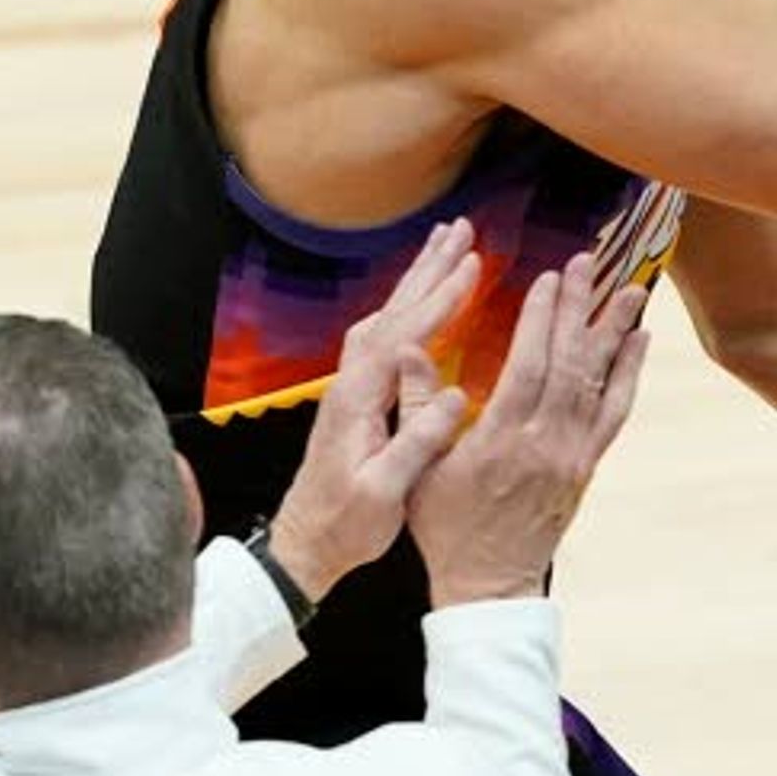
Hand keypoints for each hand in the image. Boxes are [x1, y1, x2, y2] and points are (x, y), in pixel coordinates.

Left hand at [264, 219, 483, 599]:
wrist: (305, 544)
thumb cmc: (344, 525)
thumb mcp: (383, 493)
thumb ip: (415, 442)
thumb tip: (458, 398)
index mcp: (359, 400)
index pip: (404, 336)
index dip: (440, 301)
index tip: (472, 267)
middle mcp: (352, 383)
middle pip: (393, 312)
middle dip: (429, 270)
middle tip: (461, 231)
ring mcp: (352, 387)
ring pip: (387, 318)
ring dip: (418, 282)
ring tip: (448, 248)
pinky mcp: (357, 397)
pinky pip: (386, 336)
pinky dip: (410, 309)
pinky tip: (425, 302)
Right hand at [409, 256, 653, 605]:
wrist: (489, 585)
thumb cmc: (446, 529)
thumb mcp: (418, 470)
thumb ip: (418, 408)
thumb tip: (407, 350)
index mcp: (500, 442)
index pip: (528, 366)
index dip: (540, 319)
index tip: (547, 279)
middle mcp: (544, 444)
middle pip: (568, 364)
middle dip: (577, 309)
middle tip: (587, 263)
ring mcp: (571, 456)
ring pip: (599, 383)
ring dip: (614, 333)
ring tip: (630, 289)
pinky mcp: (585, 466)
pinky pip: (613, 414)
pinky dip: (628, 375)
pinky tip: (637, 343)